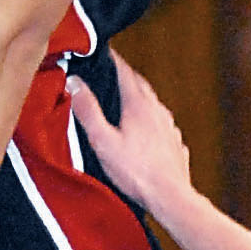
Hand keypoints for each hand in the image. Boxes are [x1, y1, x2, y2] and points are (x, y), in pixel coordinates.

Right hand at [67, 51, 192, 221]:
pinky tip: (145, 132)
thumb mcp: (103, 141)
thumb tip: (75, 82)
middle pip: (140, 85)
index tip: (104, 51)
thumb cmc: (135, 172)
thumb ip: (88, 110)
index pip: (125, 71)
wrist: (170, 197)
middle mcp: (157, 110)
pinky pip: (162, 125)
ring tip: (126, 102)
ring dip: (139, 99)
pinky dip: (151, 121)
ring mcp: (169, 126)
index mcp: (138, 104)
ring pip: (153, 104)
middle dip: (126, 77)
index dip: (113, 60)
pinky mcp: (175, 143)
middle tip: (111, 73)